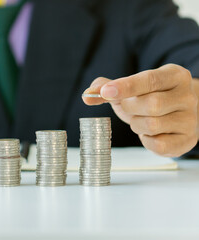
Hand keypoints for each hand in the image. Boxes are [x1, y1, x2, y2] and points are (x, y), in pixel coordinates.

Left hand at [83, 64, 197, 156]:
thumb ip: (106, 88)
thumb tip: (87, 95)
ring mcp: (190, 119)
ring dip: (137, 124)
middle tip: (128, 108)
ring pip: (153, 125)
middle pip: (152, 104)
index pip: (150, 79)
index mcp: (174, 76)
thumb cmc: (149, 98)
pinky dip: (146, 140)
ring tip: (140, 120)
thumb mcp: (128, 89)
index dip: (126, 86)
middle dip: (130, 108)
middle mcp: (187, 96)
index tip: (106, 92)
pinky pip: (158, 145)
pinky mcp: (188, 140)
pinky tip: (148, 133)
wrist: (177, 114)